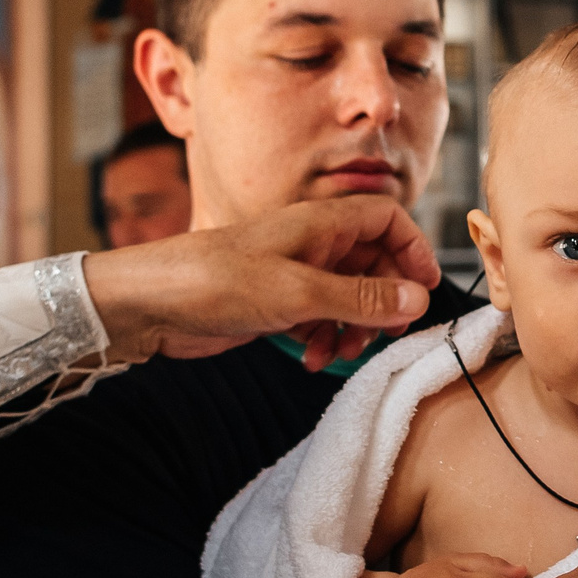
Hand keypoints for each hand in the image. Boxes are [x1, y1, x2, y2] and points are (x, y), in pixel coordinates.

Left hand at [82, 195, 438, 366]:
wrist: (151, 302)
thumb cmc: (216, 280)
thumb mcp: (300, 293)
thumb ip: (363, 298)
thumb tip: (420, 298)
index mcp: (322, 224)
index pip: (388, 219)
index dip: (413, 249)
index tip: (426, 287)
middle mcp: (313, 245)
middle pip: (375, 264)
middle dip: (385, 302)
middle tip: (386, 335)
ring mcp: (295, 274)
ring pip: (349, 297)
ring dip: (355, 328)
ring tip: (341, 353)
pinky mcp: (276, 304)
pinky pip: (320, 320)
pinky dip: (324, 339)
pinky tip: (310, 358)